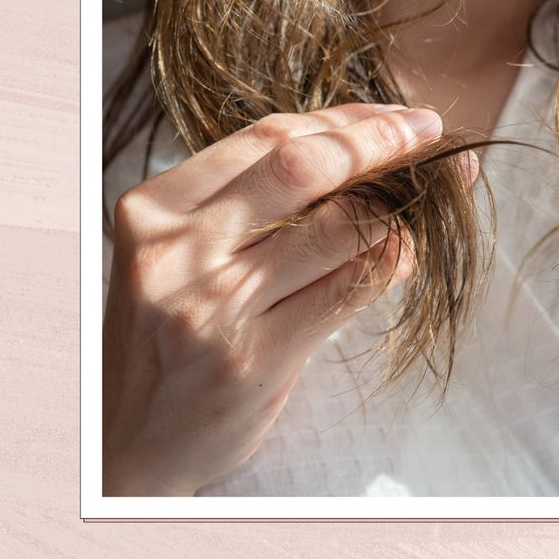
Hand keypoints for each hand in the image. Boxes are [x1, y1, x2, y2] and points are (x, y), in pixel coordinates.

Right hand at [102, 103, 475, 495]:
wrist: (128, 442)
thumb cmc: (168, 337)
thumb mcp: (179, 254)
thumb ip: (249, 203)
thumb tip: (361, 142)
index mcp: (155, 209)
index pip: (268, 137)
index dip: (345, 119)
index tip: (396, 116)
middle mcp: (178, 249)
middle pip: (305, 166)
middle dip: (381, 141)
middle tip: (430, 135)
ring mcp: (215, 305)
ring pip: (338, 227)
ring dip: (396, 209)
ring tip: (421, 208)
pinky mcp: (255, 357)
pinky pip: (348, 290)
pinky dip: (390, 263)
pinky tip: (404, 256)